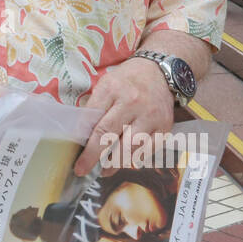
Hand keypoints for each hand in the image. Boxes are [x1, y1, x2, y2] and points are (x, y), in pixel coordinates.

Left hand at [73, 56, 174, 175]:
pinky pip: (148, 151)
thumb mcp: (105, 84)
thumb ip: (94, 107)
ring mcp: (150, 116)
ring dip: (115, 163)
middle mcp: (133, 103)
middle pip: (109, 136)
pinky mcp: (165, 126)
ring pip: (130, 148)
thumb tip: (80, 135)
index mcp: (112, 89)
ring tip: (104, 169)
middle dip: (95, 157)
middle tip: (84, 170)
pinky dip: (135, 159)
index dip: (84, 144)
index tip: (77, 160)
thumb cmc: (127, 80)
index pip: (93, 120)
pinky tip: (125, 161)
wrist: (159, 71)